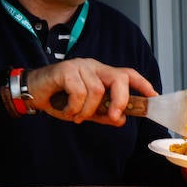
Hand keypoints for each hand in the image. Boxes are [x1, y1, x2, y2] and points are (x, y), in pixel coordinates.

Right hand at [25, 59, 157, 125]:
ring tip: (74, 115)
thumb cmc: (59, 99)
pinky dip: (74, 107)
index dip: (143, 83)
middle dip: (121, 100)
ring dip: (87, 110)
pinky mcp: (66, 69)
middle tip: (113, 116)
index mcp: (101, 74)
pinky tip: (66, 110)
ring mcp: (81, 66)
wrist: (32, 93)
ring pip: (97, 91)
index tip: (154, 96)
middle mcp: (94, 66)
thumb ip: (103, 115)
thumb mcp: (84, 111)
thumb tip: (121, 120)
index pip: (127, 74)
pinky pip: (80, 92)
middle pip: (120, 78)